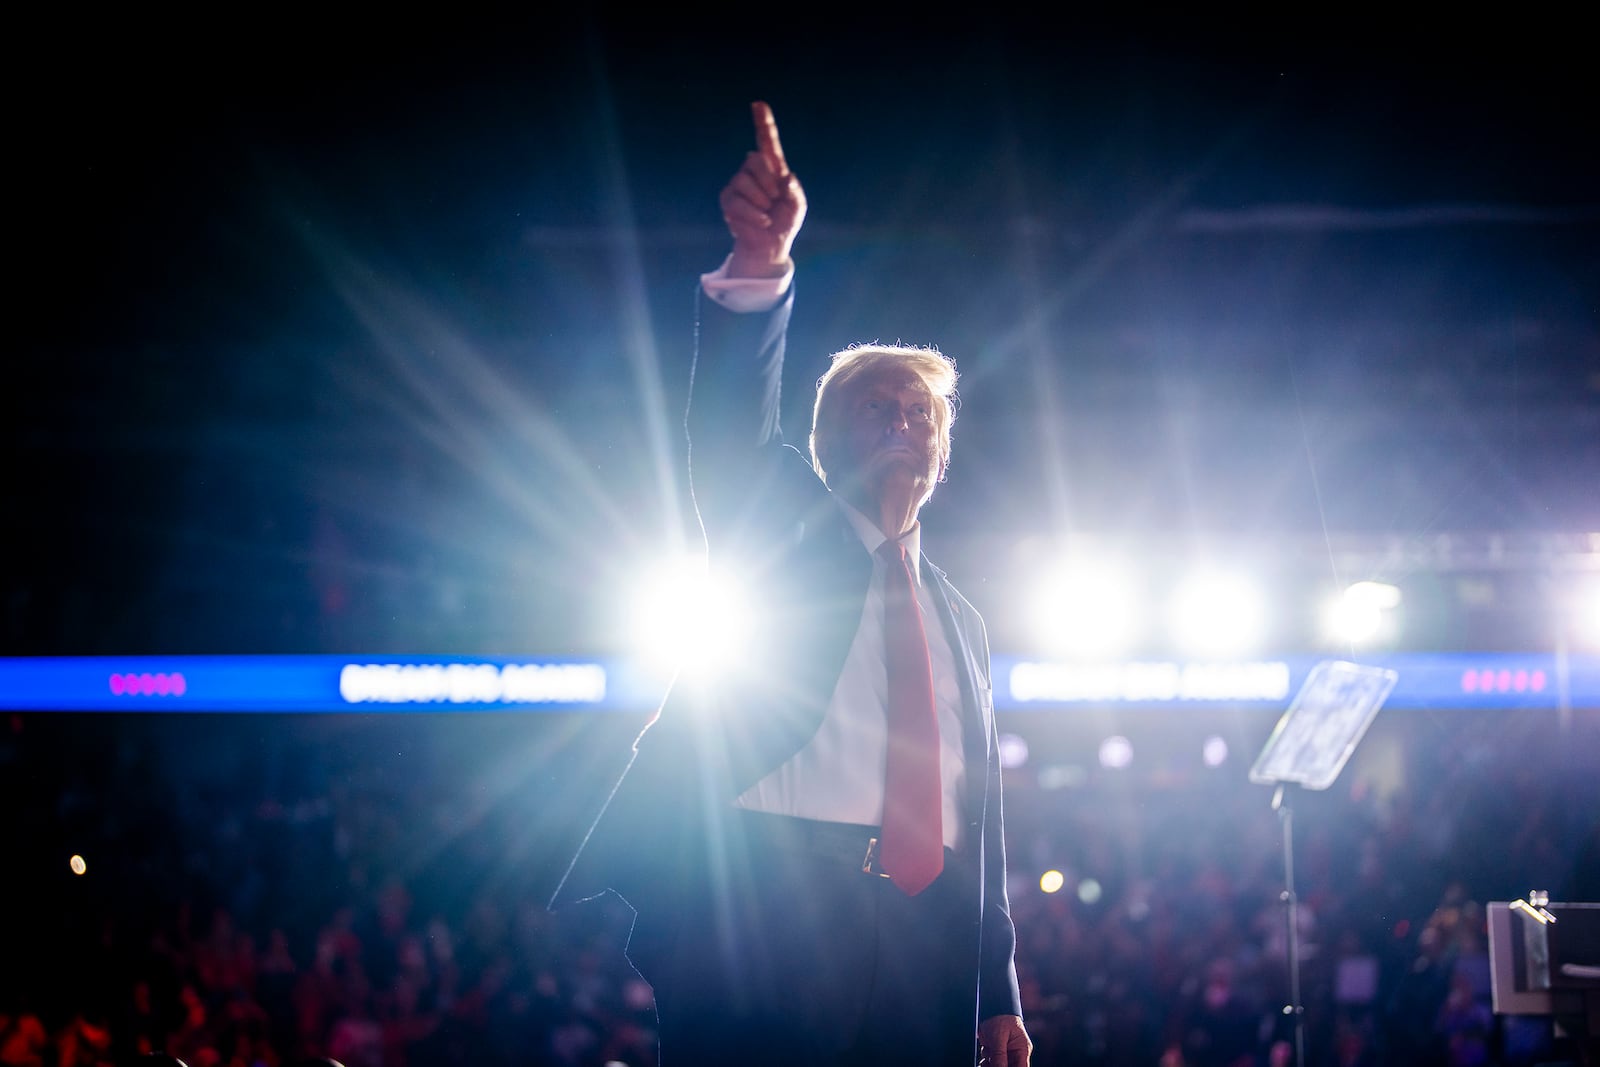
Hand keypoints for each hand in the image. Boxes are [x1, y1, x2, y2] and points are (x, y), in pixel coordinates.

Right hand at [720, 101, 806, 278]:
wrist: (770, 245)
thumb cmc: (784, 222)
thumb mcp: (797, 207)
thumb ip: (795, 191)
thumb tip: (786, 177)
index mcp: (773, 167)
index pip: (766, 141)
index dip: (763, 122)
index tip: (758, 104)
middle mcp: (752, 170)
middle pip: (756, 160)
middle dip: (769, 182)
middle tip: (775, 200)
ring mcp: (737, 184)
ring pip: (744, 180)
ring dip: (761, 201)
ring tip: (767, 212)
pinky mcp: (727, 199)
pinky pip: (737, 202)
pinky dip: (754, 215)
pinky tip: (762, 221)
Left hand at [978, 1014, 1031, 1066]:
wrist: (990, 1006)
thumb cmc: (999, 1016)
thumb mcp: (998, 1036)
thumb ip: (999, 1054)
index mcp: (1022, 1048)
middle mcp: (1016, 1052)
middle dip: (998, 1066)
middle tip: (990, 1062)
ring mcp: (1006, 1052)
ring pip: (999, 1066)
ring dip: (991, 1064)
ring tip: (987, 1053)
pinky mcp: (996, 1051)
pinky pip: (992, 1062)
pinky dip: (987, 1061)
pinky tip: (984, 1056)